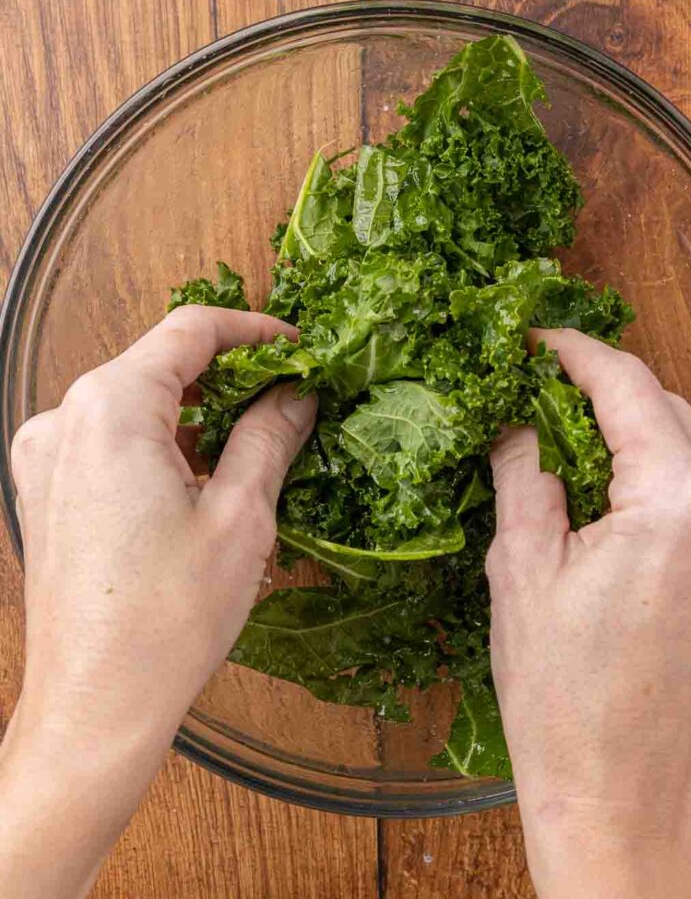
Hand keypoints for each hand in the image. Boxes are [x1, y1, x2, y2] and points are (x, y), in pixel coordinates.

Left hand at [0, 305, 315, 898]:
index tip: (299, 347)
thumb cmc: (168, 618)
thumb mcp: (241, 515)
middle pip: (159, 363)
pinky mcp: (45, 490)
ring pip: (135, 403)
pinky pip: (110, 440)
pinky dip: (161, 443)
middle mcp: (64, 418)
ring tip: (254, 440)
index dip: (254, 331)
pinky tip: (202, 476)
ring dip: (196, 411)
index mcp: (111, 408)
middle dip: (228, 373)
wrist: (96, 706)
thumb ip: (269, 435)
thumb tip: (297, 392)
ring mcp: (45, 456)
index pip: (190, 331)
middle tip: (288, 396)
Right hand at [488, 329, 690, 898]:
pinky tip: (600, 483)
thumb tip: (519, 410)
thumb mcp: (520, 563)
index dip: (573, 352)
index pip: (628, 387)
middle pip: (664, 407)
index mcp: (679, 505)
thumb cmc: (562, 693)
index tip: (530, 340)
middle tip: (530, 390)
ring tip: (557, 438)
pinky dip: (651, 467)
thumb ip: (525, 464)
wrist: (618, 790)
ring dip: (624, 427)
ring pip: (685, 440)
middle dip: (596, 388)